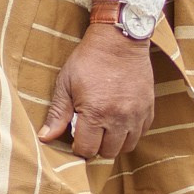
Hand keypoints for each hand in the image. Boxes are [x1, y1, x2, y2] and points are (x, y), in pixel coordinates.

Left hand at [38, 15, 154, 160]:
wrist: (118, 41)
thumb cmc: (87, 60)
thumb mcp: (65, 83)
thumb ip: (57, 113)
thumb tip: (45, 138)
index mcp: (95, 113)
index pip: (87, 149)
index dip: (78, 147)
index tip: (75, 137)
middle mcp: (118, 118)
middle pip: (108, 152)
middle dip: (96, 147)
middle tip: (89, 132)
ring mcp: (136, 115)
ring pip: (126, 147)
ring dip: (114, 143)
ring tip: (104, 128)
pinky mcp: (149, 109)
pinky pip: (141, 134)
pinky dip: (130, 133)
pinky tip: (119, 121)